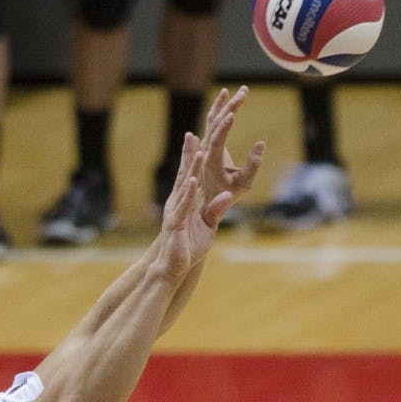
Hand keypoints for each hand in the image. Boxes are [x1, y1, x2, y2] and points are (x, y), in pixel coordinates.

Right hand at [157, 136, 212, 278]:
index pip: (188, 176)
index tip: (195, 138)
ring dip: (191, 168)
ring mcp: (175, 211)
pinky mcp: (176, 223)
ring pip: (184, 186)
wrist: (173, 268)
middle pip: (184, 174)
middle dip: (188, 154)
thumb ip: (216, 210)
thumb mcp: (208, 226)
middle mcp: (177, 202)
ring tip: (198, 150)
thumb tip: (227, 195)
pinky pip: (183, 206)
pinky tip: (193, 180)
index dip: (191, 158)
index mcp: (184, 202)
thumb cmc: (189, 248)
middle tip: (192, 133)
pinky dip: (188, 193)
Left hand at [197, 86, 264, 225]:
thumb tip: (261, 143)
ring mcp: (206, 146)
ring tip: (240, 90)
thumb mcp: (244, 185)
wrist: (208, 201)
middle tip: (244, 92)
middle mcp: (206, 151)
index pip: (216, 141)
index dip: (223, 128)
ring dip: (225, 104)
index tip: (232, 114)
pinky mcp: (209, 144)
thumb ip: (252, 166)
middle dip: (229, 107)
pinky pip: (213, 123)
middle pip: (215, 124)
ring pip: (213, 120)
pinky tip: (226, 97)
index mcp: (211, 163)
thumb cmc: (227, 195)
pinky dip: (220, 109)